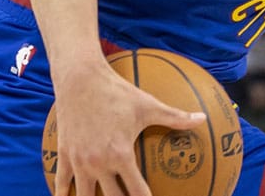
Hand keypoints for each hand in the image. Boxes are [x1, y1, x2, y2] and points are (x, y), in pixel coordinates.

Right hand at [52, 60, 204, 195]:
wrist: (80, 79)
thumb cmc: (117, 91)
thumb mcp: (148, 104)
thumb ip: (175, 116)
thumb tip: (203, 118)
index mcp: (121, 154)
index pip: (137, 191)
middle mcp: (99, 163)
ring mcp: (79, 161)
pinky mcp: (64, 155)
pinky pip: (61, 184)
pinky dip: (64, 195)